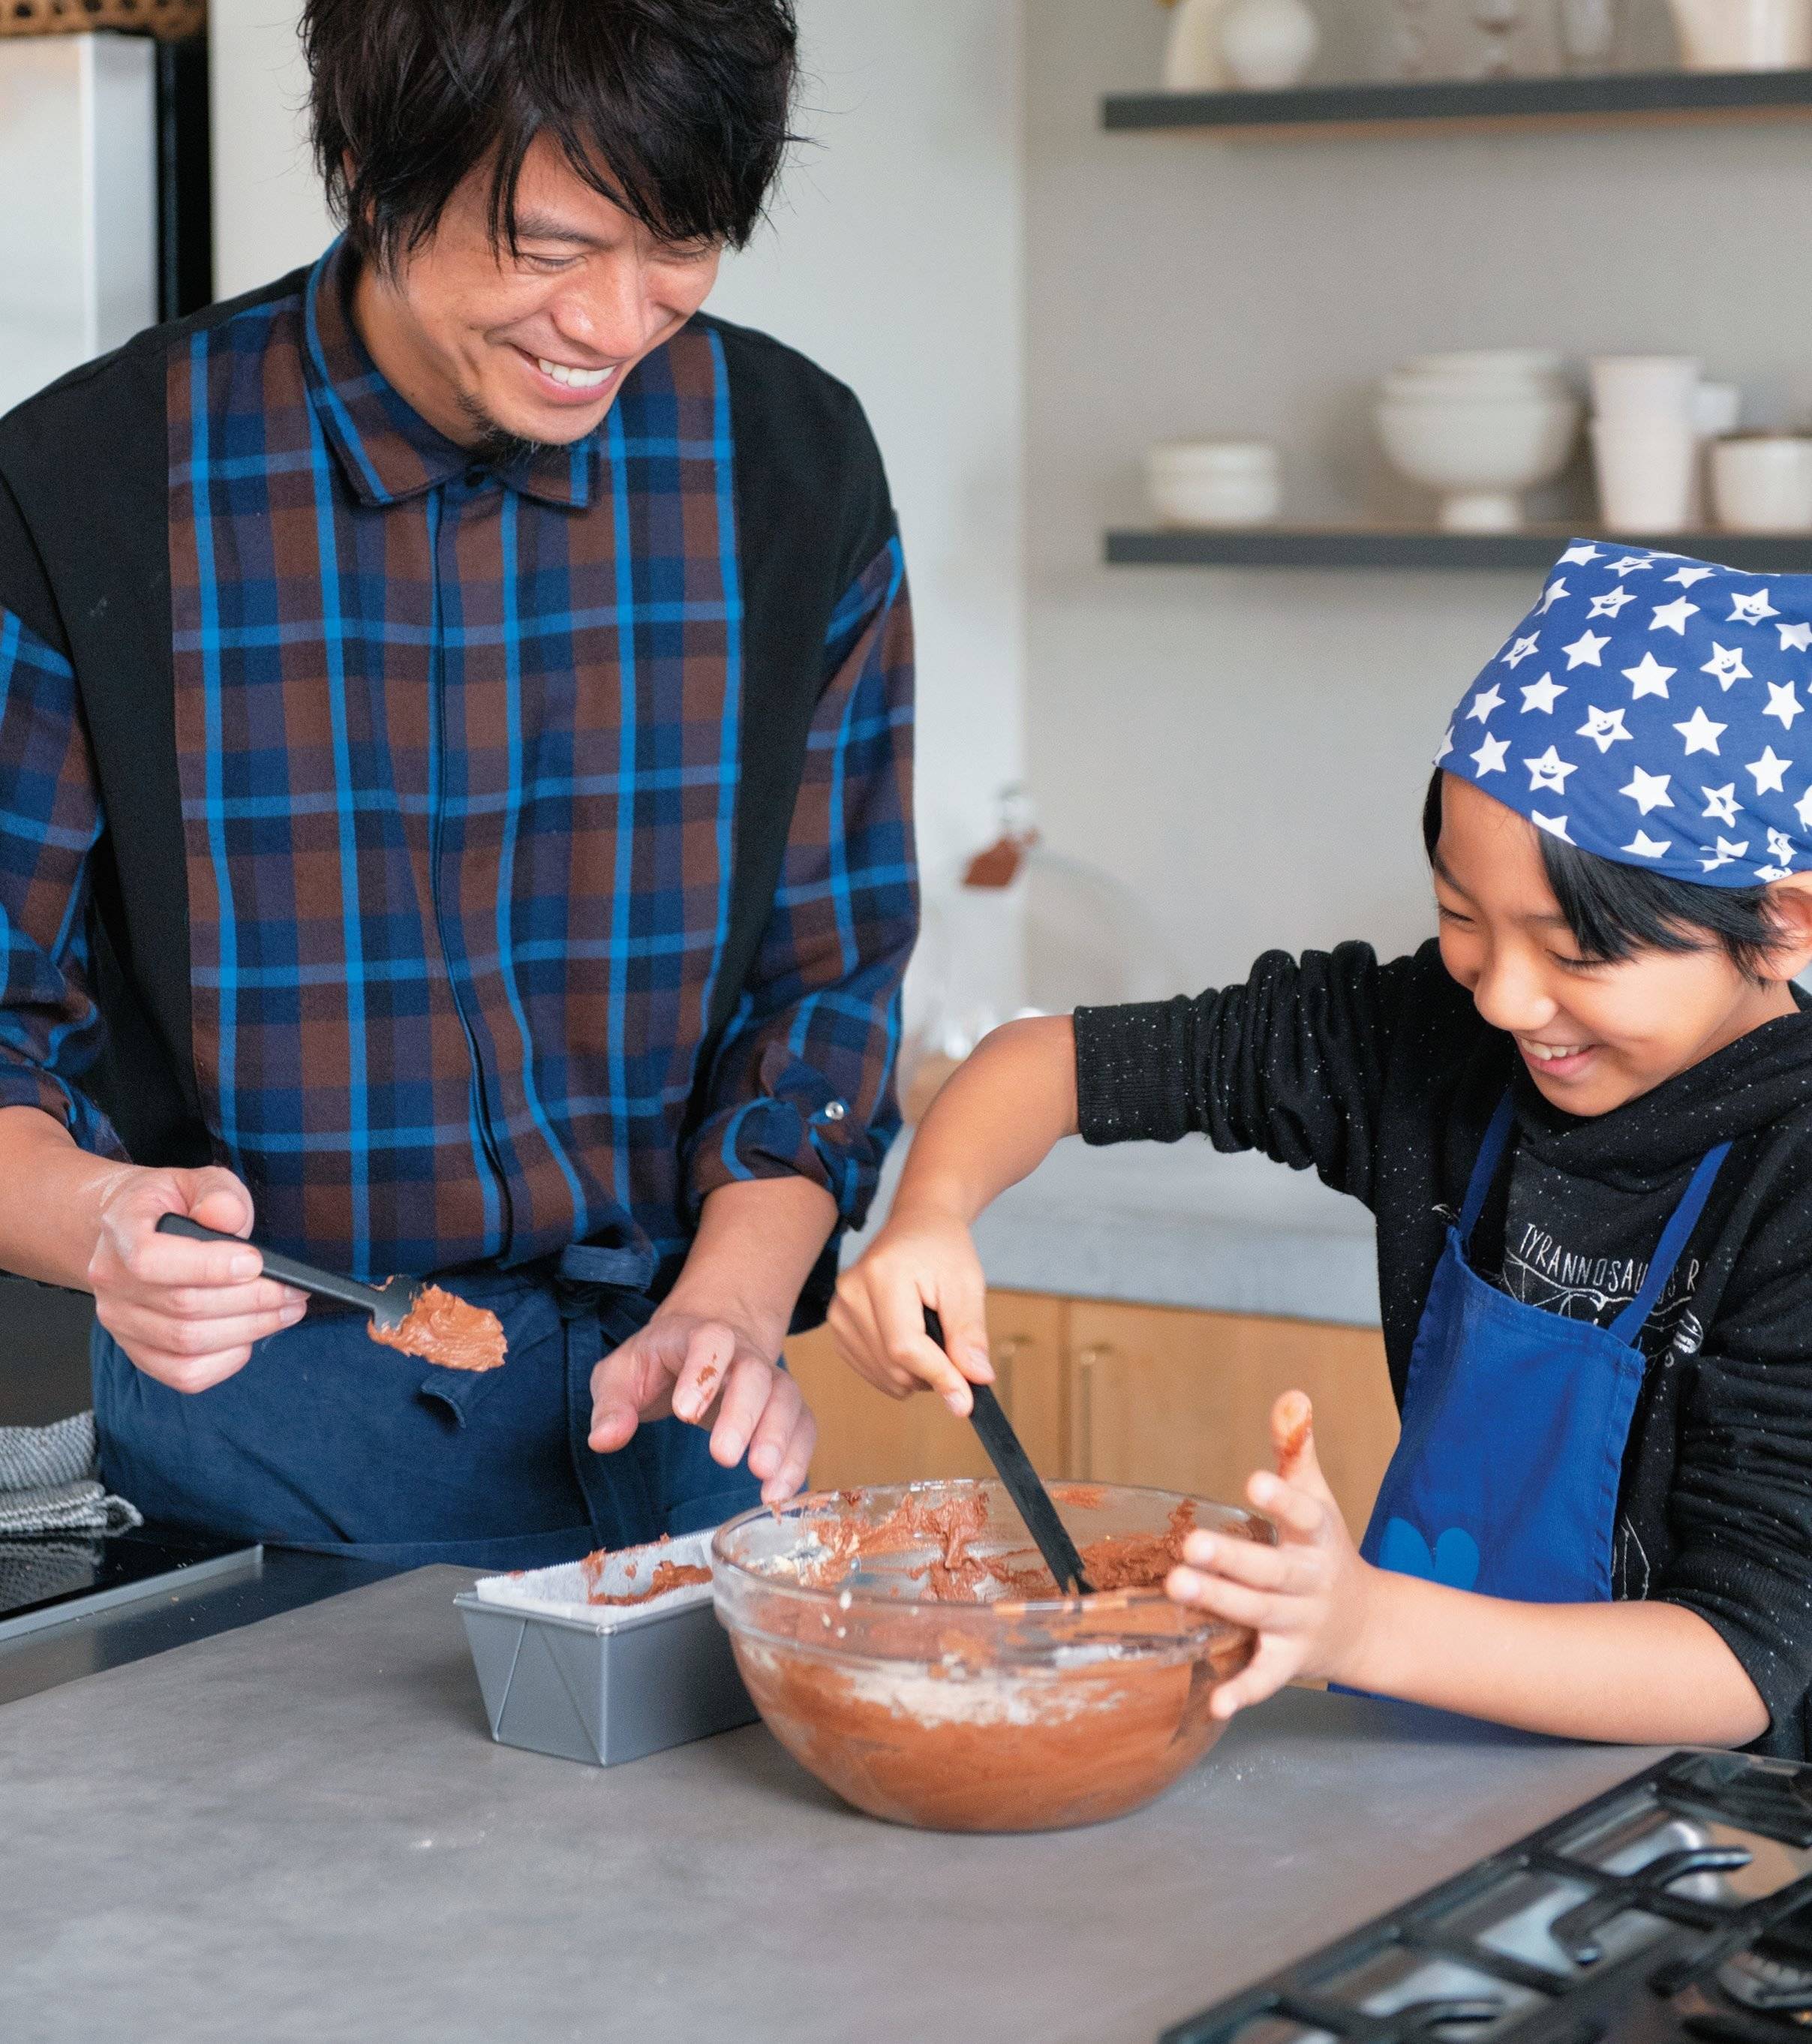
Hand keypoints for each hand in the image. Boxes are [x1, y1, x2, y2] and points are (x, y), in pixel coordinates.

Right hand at [87, 1165, 306, 1393]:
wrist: (133, 1229)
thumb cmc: (174, 1205)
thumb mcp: (197, 1181)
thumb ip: (217, 1194)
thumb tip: (228, 1217)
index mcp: (120, 1230)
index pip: (151, 1259)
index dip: (208, 1266)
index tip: (255, 1262)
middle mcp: (111, 1281)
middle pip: (183, 1306)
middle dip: (252, 1300)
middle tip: (294, 1291)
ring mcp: (120, 1322)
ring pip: (188, 1343)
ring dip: (249, 1329)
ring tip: (286, 1310)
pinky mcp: (138, 1351)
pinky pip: (183, 1374)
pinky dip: (226, 1361)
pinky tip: (250, 1337)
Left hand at [587, 1309, 815, 1505]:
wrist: (706, 1339)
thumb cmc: (659, 1362)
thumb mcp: (622, 1373)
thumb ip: (612, 1404)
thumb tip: (604, 1440)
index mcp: (698, 1336)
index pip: (709, 1340)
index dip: (703, 1372)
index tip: (685, 1413)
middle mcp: (742, 1354)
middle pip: (754, 1374)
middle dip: (743, 1415)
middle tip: (725, 1457)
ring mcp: (769, 1379)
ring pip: (786, 1400)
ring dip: (780, 1441)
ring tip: (765, 1483)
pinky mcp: (785, 1408)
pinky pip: (804, 1426)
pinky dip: (799, 1458)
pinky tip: (782, 1492)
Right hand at [827, 1204, 993, 1414]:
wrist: (917, 1225)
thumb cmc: (943, 1250)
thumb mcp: (966, 1285)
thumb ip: (969, 1334)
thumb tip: (976, 1380)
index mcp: (882, 1275)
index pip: (906, 1347)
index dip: (939, 1377)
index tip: (967, 1401)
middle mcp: (850, 1293)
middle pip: (893, 1366)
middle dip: (933, 1374)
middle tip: (957, 1351)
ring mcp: (838, 1311)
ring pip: (883, 1376)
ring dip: (916, 1374)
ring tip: (933, 1338)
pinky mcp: (837, 1326)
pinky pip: (871, 1371)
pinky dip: (898, 1371)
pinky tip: (912, 1343)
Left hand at [1165, 1392, 1376, 1719]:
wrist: (1366, 1625)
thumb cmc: (1323, 1548)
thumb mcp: (1318, 1497)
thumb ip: (1297, 1448)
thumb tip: (1291, 1395)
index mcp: (1318, 1537)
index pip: (1305, 1515)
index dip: (1282, 1498)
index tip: (1253, 1480)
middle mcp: (1310, 1582)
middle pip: (1270, 1571)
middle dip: (1230, 1559)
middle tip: (1190, 1545)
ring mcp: (1299, 1624)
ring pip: (1259, 1615)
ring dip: (1220, 1604)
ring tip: (1177, 1589)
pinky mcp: (1288, 1661)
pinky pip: (1265, 1677)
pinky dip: (1242, 1690)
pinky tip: (1214, 1700)